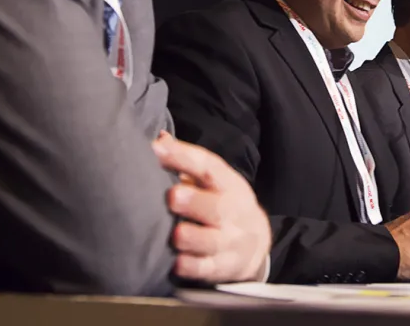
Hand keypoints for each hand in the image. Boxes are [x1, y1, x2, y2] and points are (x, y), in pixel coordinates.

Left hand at [152, 134, 270, 282]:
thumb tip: (158, 140)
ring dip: (192, 238)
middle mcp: (232, 211)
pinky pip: (209, 269)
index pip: (208, 166)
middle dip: (195, 202)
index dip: (183, 157)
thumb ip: (184, 162)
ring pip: (213, 241)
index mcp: (227, 183)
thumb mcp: (210, 180)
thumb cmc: (220, 202)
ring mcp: (230, 241)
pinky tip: (177, 263)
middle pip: (217, 208)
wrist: (254, 241)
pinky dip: (192, 268)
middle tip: (173, 197)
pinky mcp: (223, 266)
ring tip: (176, 235)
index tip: (156, 150)